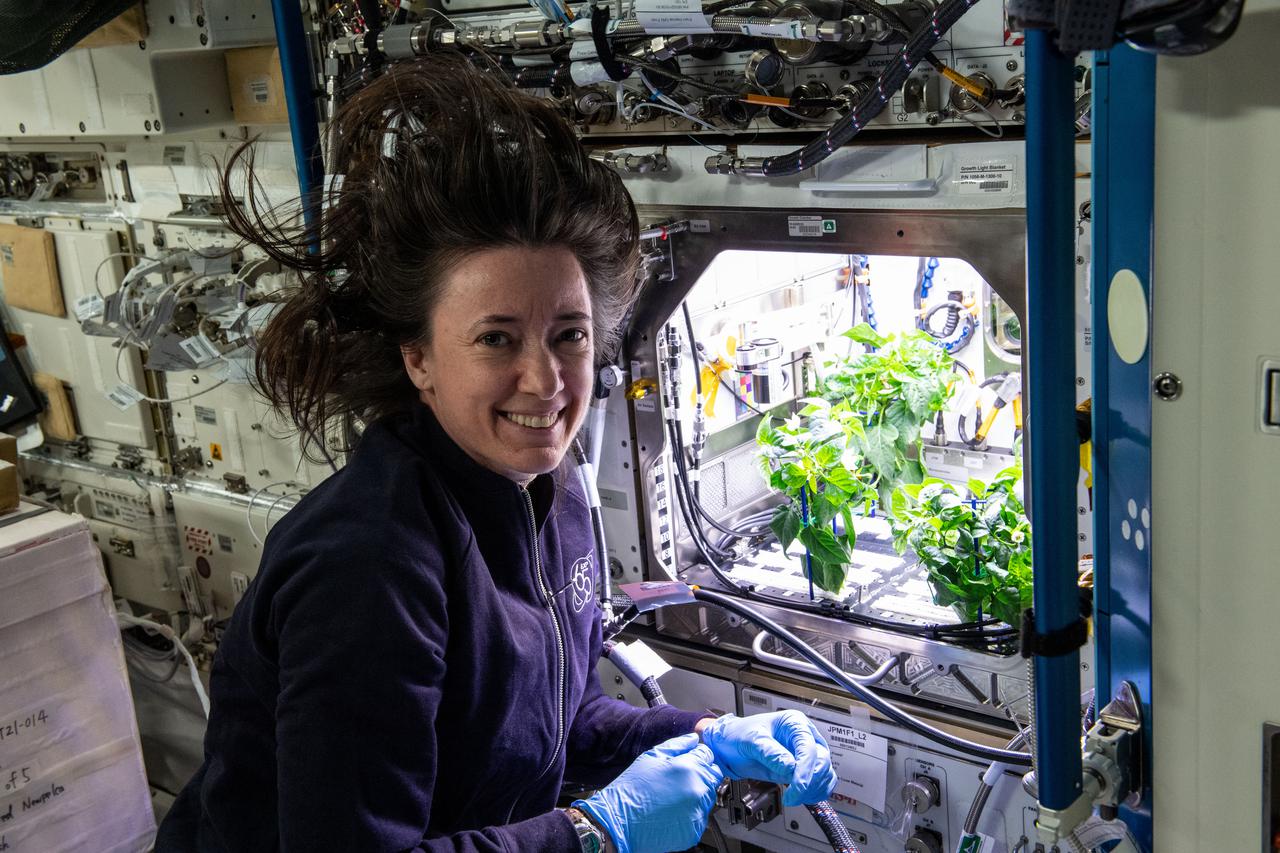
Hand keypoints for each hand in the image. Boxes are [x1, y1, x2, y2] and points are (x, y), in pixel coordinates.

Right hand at [576, 733, 723, 852]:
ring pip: (709, 796)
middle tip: (681, 779)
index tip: (690, 760)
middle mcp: (697, 789)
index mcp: (688, 767)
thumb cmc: (631, 790)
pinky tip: (674, 810)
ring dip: (697, 793)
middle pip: (713, 775)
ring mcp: (697, 811)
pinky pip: (701, 816)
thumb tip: (693, 739)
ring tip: (674, 796)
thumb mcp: (651, 757)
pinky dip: (692, 812)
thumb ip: (677, 745)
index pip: (708, 755)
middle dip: (701, 773)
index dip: (698, 755)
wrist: (619, 822)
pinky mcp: (695, 829)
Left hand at [699, 710, 836, 805]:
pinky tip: (802, 797)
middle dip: (809, 782)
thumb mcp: (751, 740)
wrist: (729, 745)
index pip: (809, 747)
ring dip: (813, 789)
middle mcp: (804, 737)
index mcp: (794, 723)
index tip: (797, 786)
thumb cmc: (739, 735)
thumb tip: (790, 767)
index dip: (806, 769)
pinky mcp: (803, 768)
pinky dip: (815, 792)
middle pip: (821, 761)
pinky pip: (820, 782)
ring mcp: (805, 753)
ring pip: (824, 773)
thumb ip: (770, 753)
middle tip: (792, 795)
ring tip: (794, 797)